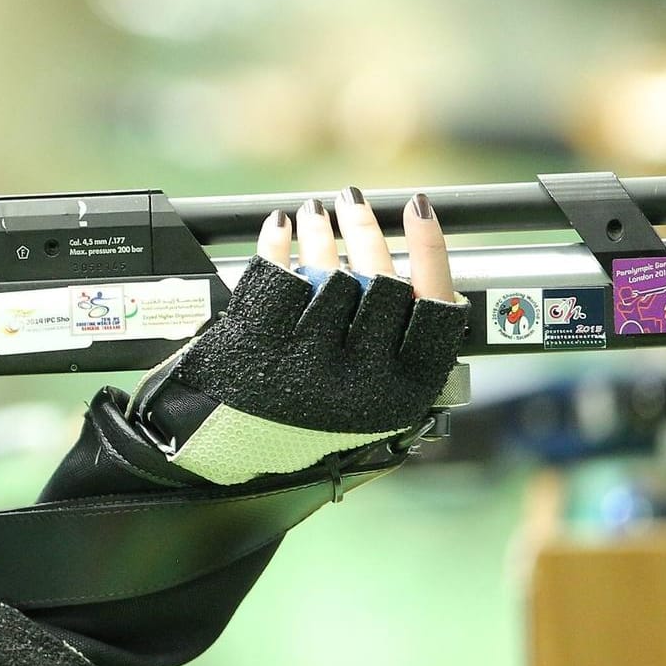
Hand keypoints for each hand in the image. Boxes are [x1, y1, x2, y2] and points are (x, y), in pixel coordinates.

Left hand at [139, 187, 467, 484]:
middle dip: (365, 227)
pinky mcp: (262, 344)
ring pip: (329, 269)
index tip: (418, 210)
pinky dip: (277, 242)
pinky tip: (279, 228)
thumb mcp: (370, 416)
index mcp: (403, 392)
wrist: (229, 463)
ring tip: (315, 212)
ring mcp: (313, 358)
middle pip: (380, 276)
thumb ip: (397, 361)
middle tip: (354, 203)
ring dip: (321, 228)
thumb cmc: (300, 438)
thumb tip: (416, 289)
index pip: (435, 303)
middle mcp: (365, 375)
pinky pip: (276, 274)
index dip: (430, 247)